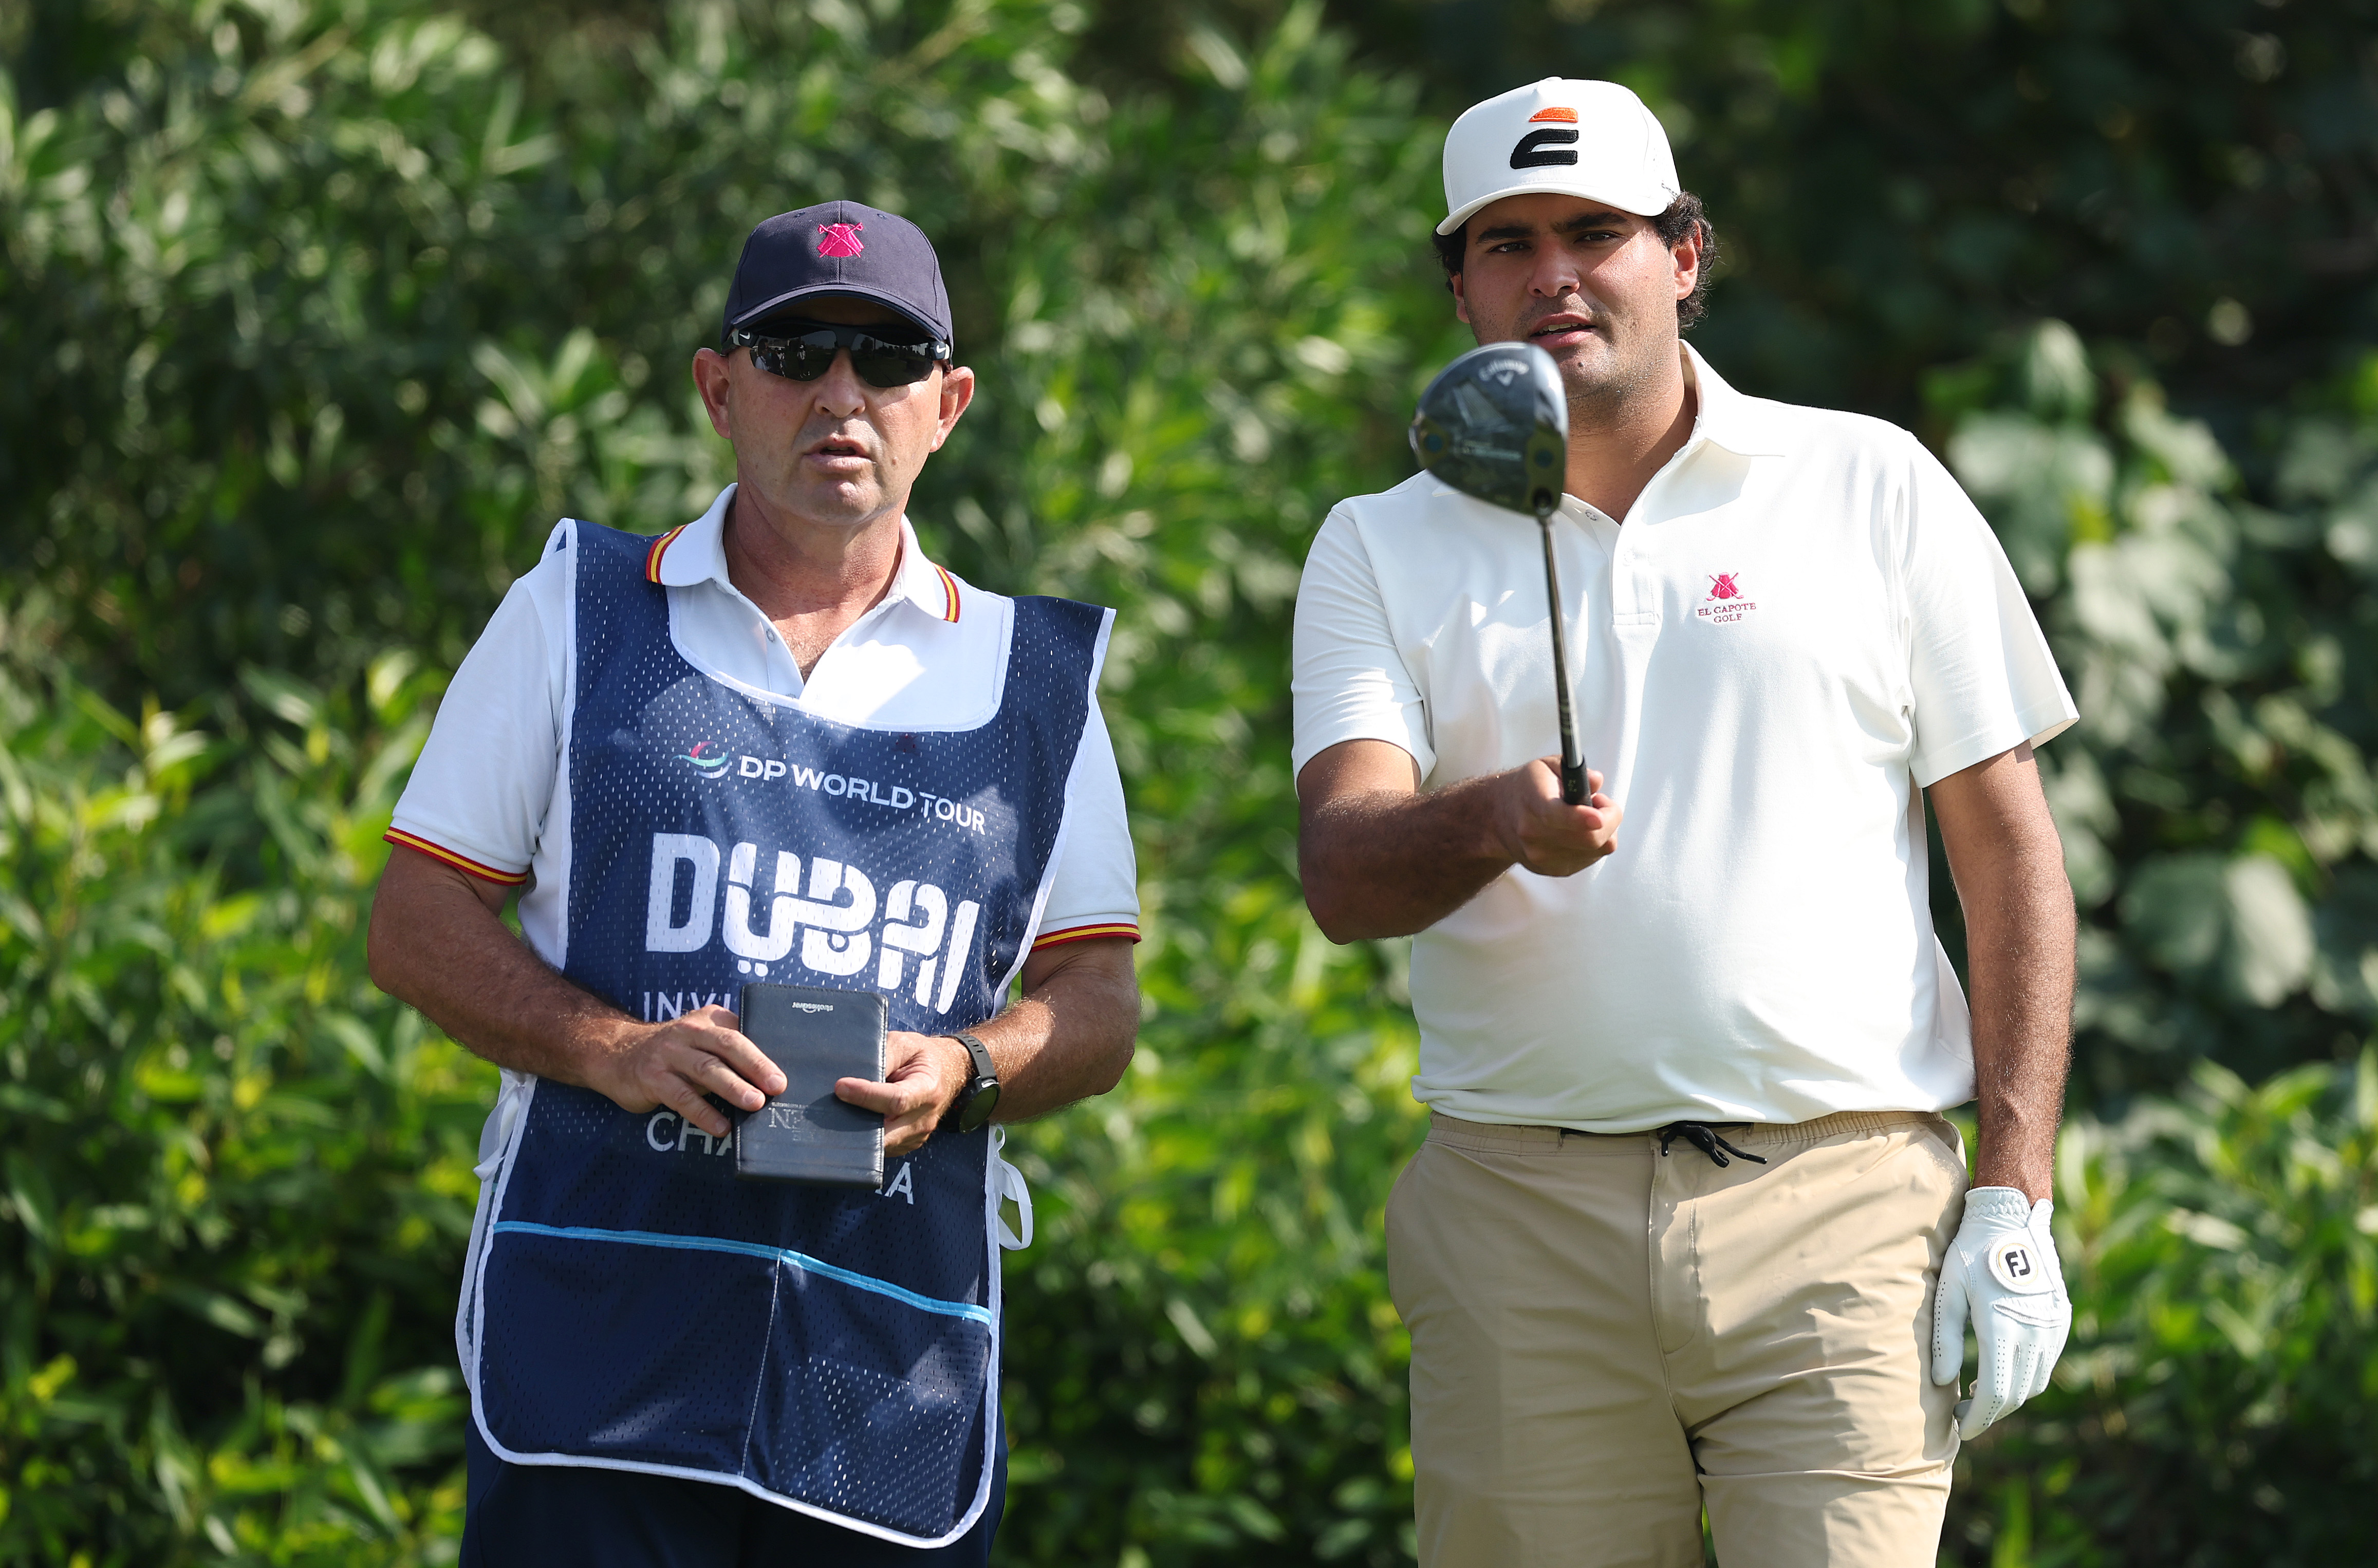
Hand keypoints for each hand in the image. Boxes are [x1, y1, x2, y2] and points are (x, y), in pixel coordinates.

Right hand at [584, 1005, 785, 1139]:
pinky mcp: (652, 1078)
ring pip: (706, 1069)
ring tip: (755, 1104)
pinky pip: (682, 1097)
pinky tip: (721, 1127)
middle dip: (756, 1066)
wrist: (615, 1053)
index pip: (742, 1033)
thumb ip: (728, 1049)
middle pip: (728, 1046)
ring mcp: (669, 1054)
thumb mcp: (699, 1039)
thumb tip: (769, 1077)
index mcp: (708, 1020)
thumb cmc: (672, 1052)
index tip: (787, 1072)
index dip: (766, 1051)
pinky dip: (704, 1112)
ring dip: (733, 1087)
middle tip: (778, 1086)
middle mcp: (689, 1031)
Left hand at [834, 1031, 969, 1156]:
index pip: (896, 1099)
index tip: (840, 1087)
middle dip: (855, 1125)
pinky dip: (865, 1138)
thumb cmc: (919, 1056)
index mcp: (927, 1089)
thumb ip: (883, 1057)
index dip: (866, 1096)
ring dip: (857, 1133)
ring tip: (838, 1115)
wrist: (944, 1073)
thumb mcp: (904, 1044)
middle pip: (885, 1132)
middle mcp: (924, 1118)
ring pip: (880, 1145)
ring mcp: (917, 1136)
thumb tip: (853, 1077)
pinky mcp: (907, 1145)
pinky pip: (881, 1149)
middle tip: (829, 1112)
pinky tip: (854, 1121)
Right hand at [1495, 759, 1620, 876]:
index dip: (1581, 818)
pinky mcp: (1554, 870)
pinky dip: (1593, 843)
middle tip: (1599, 803)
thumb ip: (1572, 767)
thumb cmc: (1528, 789)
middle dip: (1610, 818)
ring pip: (1598, 849)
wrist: (1498, 820)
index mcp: (1533, 803)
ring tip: (1584, 816)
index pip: (1556, 815)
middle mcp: (1535, 835)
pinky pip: (1592, 858)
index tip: (1598, 817)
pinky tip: (1577, 831)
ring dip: (1602, 830)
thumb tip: (1595, 782)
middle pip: (1589, 838)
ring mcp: (1544, 857)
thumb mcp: (1546, 766)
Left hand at [1930, 1186, 2071, 1437]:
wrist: (2013, 1219)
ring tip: (1980, 1395)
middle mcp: (2035, 1332)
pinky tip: (2004, 1370)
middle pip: (2016, 1395)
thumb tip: (1942, 1382)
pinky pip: (2047, 1362)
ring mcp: (2053, 1327)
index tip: (1961, 1431)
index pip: (1995, 1392)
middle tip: (1965, 1417)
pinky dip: (2027, 1377)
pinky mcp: (2062, 1319)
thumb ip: (1944, 1338)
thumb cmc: (1970, 1254)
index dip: (1978, 1418)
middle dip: (1991, 1413)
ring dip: (2010, 1397)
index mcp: (2002, 1327)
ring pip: (2036, 1383)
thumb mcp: (1947, 1291)